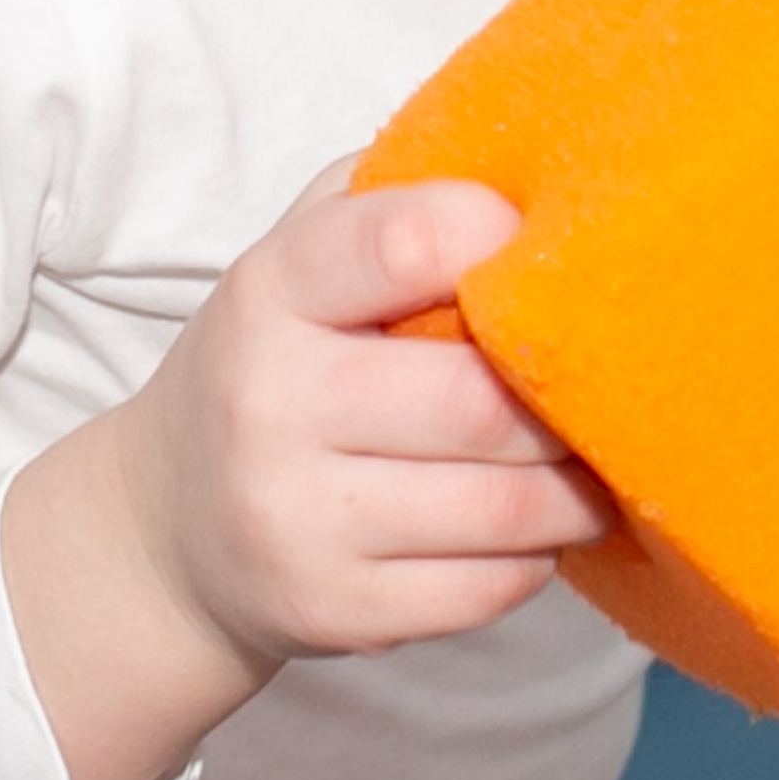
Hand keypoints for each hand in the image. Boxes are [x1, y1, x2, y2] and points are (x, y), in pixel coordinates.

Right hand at [0, 172, 608, 779]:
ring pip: (504, 508)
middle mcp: (270, 404)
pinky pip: (489, 589)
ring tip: (593, 465)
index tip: (539, 253)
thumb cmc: (276, 363)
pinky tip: (533, 529)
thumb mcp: (296, 258)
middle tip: (611, 389)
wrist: (167, 530)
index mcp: (270, 291)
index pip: (399, 241)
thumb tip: (537, 166)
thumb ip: (394, 197)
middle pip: (480, 402)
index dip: (497, 239)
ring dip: (578, 490)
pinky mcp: (335, 613)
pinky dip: (537, 557)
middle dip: (564, 400)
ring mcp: (297, 520)